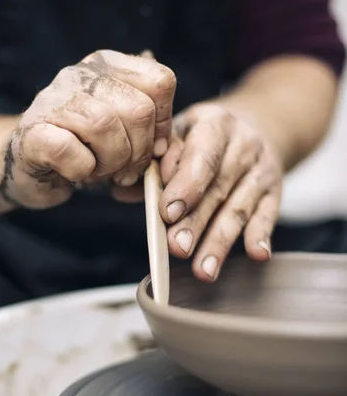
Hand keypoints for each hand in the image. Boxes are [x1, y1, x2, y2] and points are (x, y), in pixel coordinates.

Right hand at [0, 50, 175, 207]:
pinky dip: (81, 170)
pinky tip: (75, 172)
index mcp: (108, 66)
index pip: (160, 81)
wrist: (31, 166)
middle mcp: (80, 74)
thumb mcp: (127, 136)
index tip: (155, 147)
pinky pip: (69, 150)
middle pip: (138, 110)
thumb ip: (155, 135)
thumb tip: (167, 147)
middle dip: (139, 152)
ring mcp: (51, 100)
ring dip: (111, 162)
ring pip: (104, 125)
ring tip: (100, 171)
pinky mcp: (30, 132)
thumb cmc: (86, 150)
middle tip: (125, 169)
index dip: (165, 123)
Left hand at [160, 102, 282, 280]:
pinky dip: (261, 236)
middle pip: (217, 189)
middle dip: (196, 222)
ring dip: (220, 242)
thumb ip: (153, 163)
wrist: (255, 127)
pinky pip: (268, 216)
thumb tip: (121, 189)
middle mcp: (242, 145)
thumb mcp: (178, 135)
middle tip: (177, 248)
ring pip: (239, 209)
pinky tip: (256, 255)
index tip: (168, 213)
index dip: (185, 185)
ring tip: (204, 270)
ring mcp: (261, 170)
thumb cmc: (202, 138)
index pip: (201, 156)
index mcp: (214, 124)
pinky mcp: (275, 192)